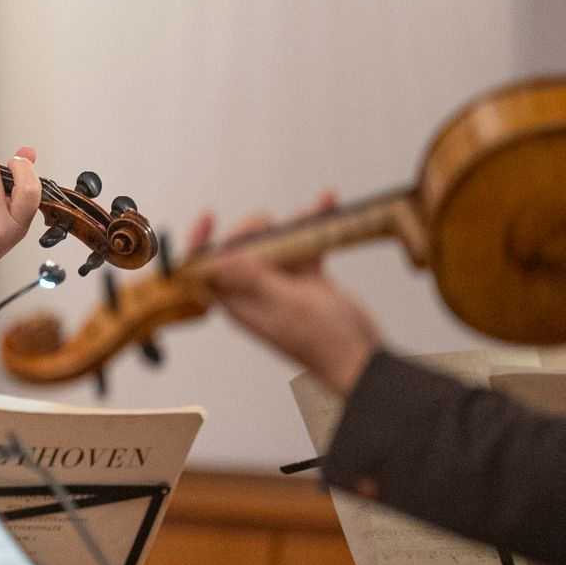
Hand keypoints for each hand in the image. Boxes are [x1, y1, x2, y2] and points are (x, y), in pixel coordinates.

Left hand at [189, 195, 383, 396]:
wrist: (363, 358)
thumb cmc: (324, 342)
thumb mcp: (287, 304)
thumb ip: (254, 278)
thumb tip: (219, 260)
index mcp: (240, 304)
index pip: (208, 272)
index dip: (202, 244)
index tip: (210, 216)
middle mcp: (256, 293)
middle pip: (241, 251)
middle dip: (251, 231)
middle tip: (266, 222)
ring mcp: (283, 286)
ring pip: (275, 246)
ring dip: (290, 226)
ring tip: (306, 212)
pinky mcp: (308, 281)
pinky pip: (305, 248)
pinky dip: (314, 229)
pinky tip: (326, 205)